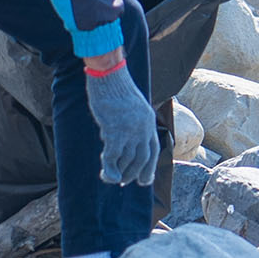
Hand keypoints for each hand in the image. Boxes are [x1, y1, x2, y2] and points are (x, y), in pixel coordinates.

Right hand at [83, 60, 158, 186]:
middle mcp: (143, 128)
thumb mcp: (131, 107)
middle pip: (142, 159)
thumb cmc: (116, 89)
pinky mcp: (116, 131)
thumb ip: (130, 124)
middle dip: (134, 174)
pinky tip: (105, 175)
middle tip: (123, 181)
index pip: (153, 150)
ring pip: (127, 160)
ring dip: (119, 173)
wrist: (109, 75)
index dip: (149, 168)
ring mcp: (131, 131)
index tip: (144, 181)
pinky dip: (110, 169)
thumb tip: (119, 143)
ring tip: (109, 177)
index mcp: (149, 122)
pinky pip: (113, 157)